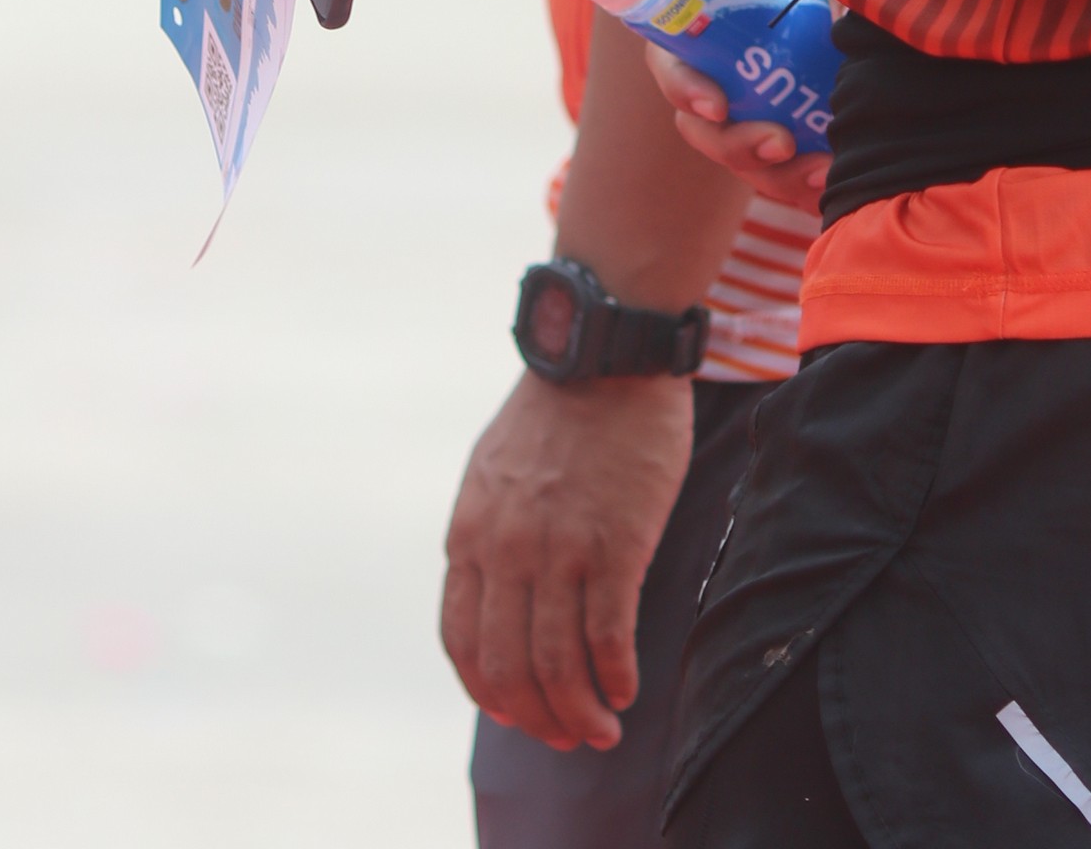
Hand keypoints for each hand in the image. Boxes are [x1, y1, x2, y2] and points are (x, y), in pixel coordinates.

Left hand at [442, 370, 692, 750]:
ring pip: (560, 667)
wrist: (604, 353)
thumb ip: (491, 532)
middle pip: (511, 668)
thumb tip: (498, 593)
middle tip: (567, 737)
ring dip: (581, 714)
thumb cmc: (557, 411)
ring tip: (603, 731)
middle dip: (538, 718)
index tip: (515, 715)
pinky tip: (627, 690)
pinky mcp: (615, 545)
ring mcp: (559, 550)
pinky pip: (608, 638)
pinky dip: (616, 679)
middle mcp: (506, 550)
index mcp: (470, 533)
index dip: (488, 692)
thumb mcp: (494, 470)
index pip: (462, 641)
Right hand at [645, 43, 828, 203]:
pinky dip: (805, 190)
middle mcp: (719, 87)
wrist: (849, 11)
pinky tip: (832, 181)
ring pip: (746, 166)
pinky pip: (786, 185)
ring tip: (822, 169)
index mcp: (704, 37)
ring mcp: (751, 124)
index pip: (673, 66)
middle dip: (736, 146)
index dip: (684, 90)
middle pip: (703, 132)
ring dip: (778, 176)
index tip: (717, 105)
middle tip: (780, 142)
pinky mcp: (786, 155)